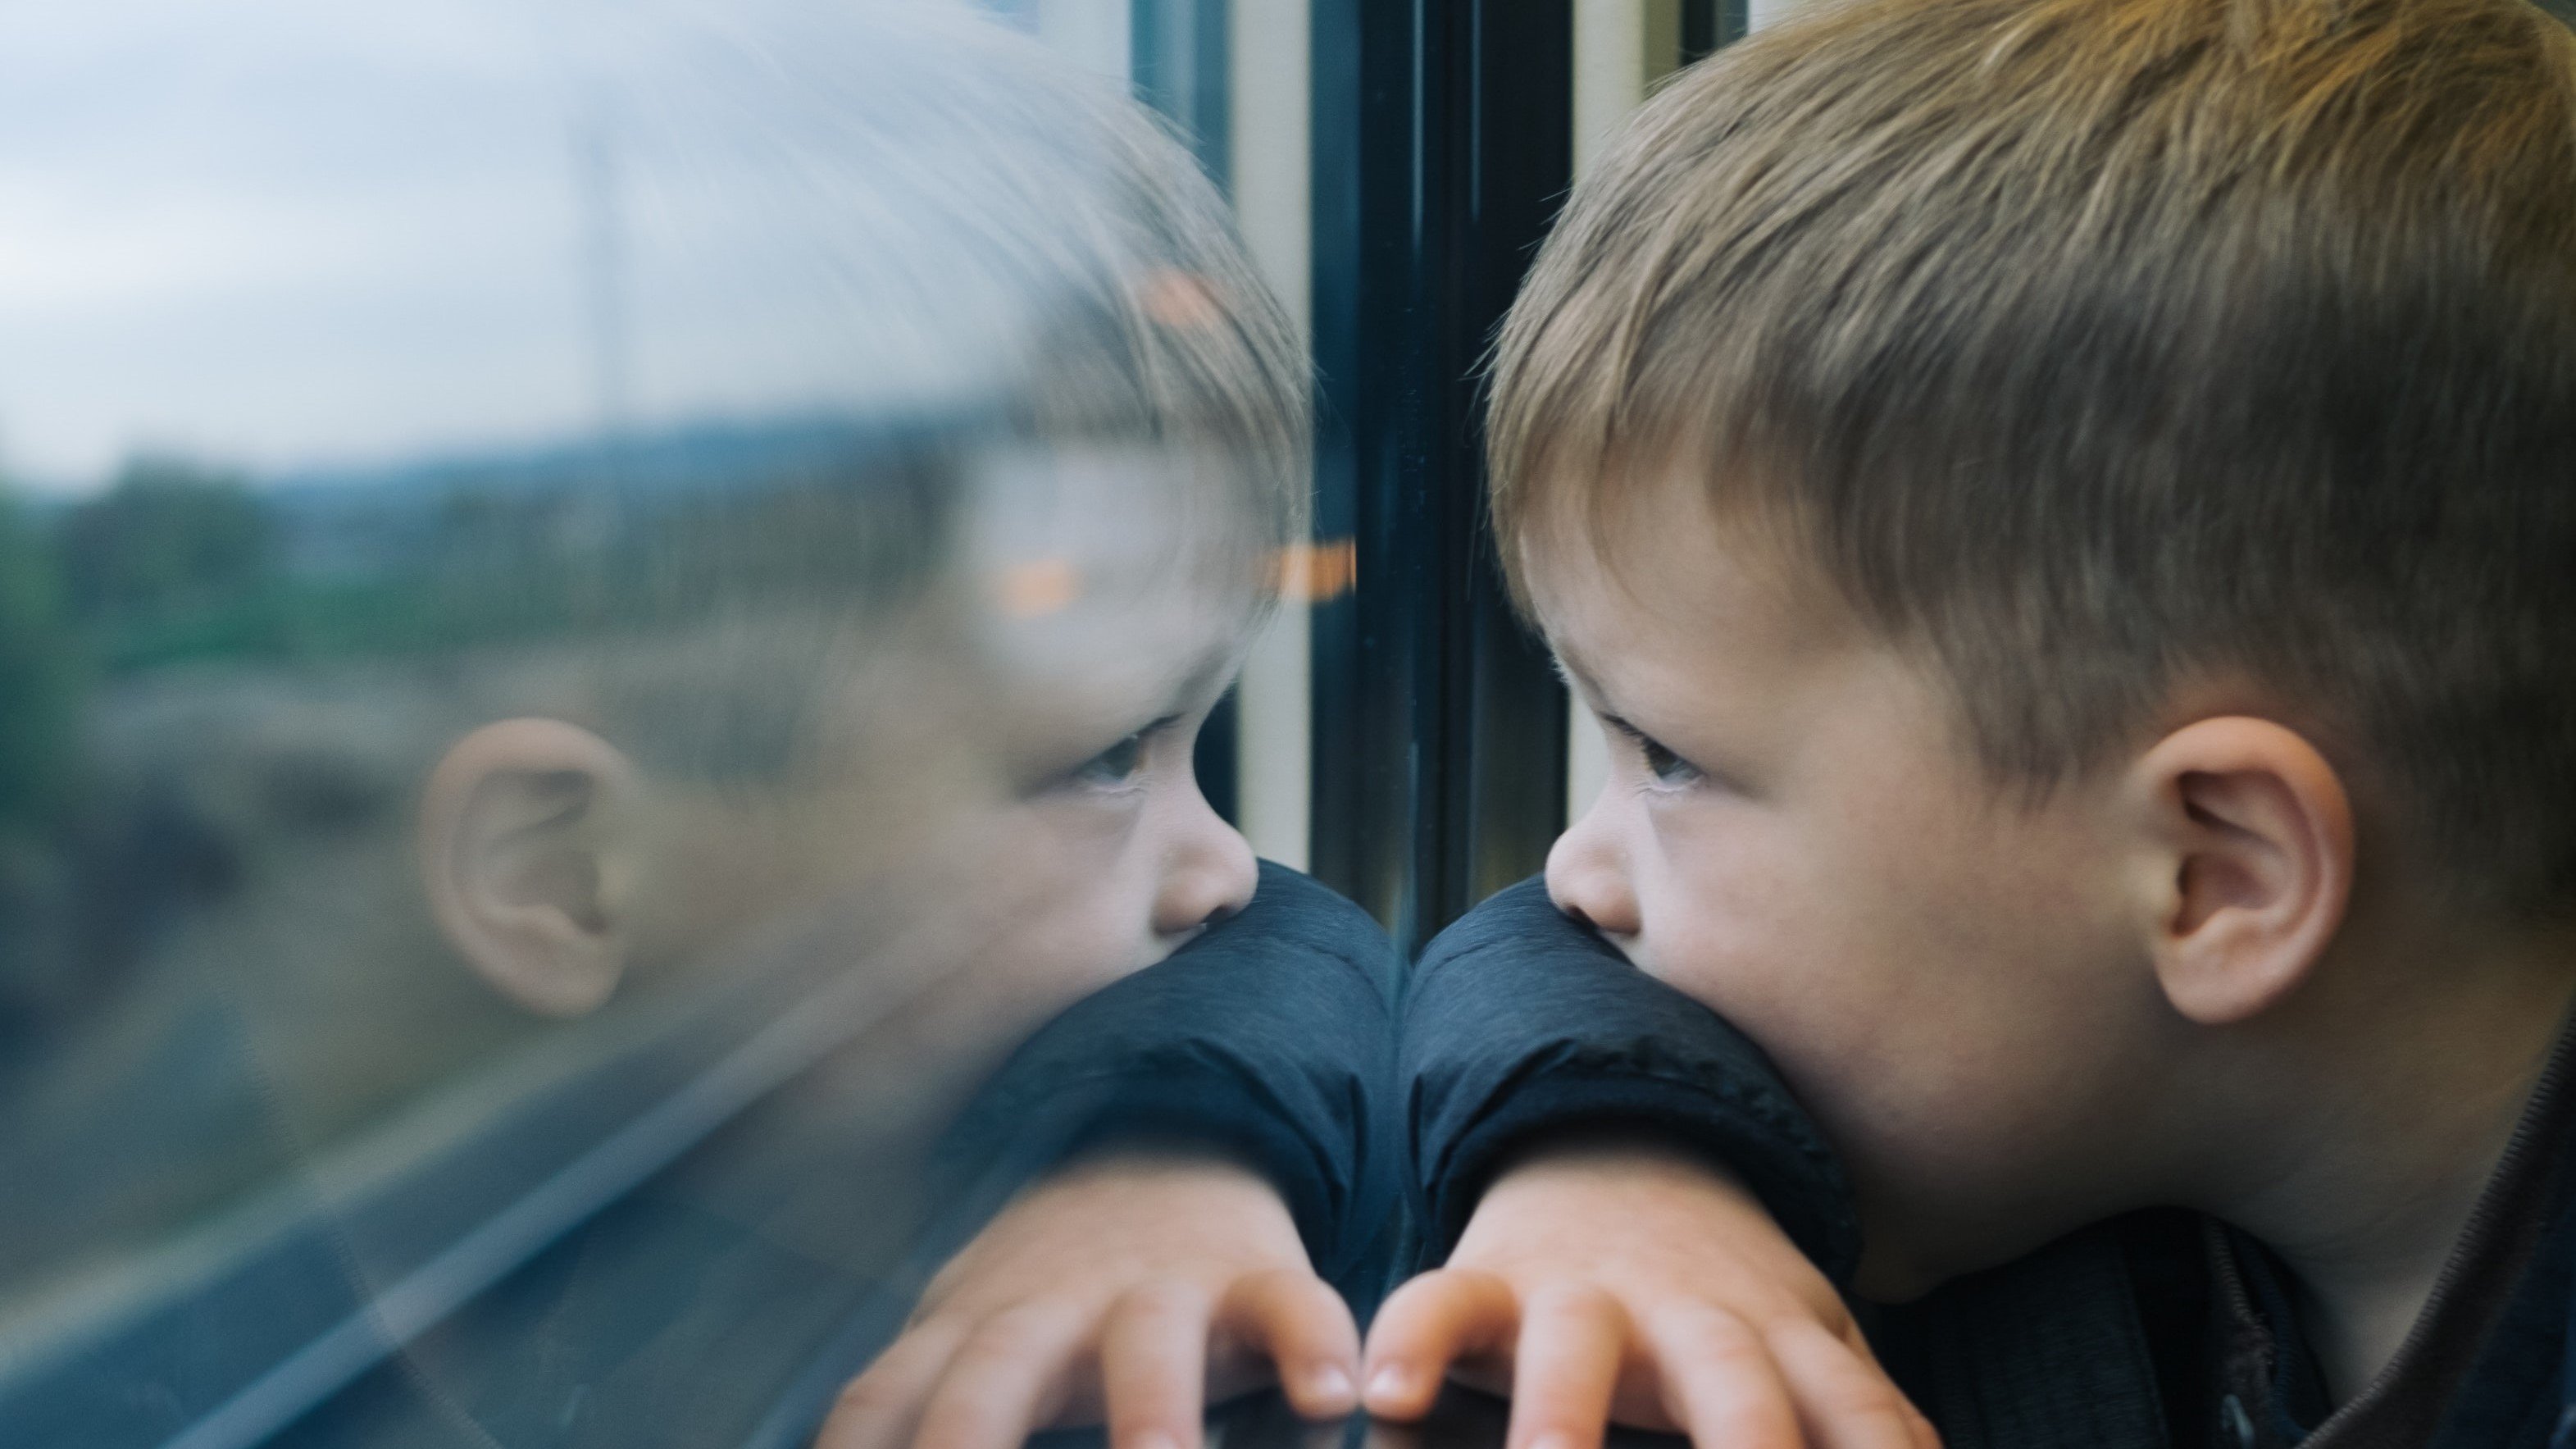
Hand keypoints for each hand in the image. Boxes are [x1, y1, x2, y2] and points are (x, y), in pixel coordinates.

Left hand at [819, 1150, 1360, 1448]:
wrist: (1168, 1144)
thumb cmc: (1051, 1293)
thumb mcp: (966, 1333)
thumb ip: (913, 1406)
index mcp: (965, 1330)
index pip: (883, 1401)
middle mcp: (1047, 1308)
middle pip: (992, 1373)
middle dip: (970, 1440)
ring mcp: (1154, 1287)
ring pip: (1146, 1340)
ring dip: (1150, 1408)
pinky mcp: (1253, 1277)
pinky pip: (1290, 1305)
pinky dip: (1314, 1346)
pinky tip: (1335, 1400)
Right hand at [1361, 1138, 1936, 1448]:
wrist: (1614, 1140)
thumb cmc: (1724, 1284)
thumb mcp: (1810, 1328)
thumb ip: (1867, 1407)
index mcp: (1781, 1332)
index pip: (1847, 1408)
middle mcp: (1689, 1312)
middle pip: (1729, 1379)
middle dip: (1746, 1443)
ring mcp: (1585, 1293)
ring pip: (1574, 1348)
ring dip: (1563, 1413)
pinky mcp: (1492, 1281)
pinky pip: (1442, 1303)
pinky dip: (1410, 1342)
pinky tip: (1385, 1399)